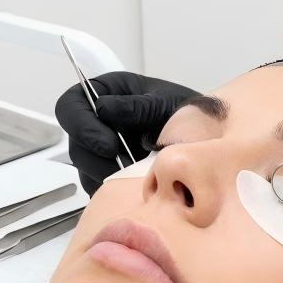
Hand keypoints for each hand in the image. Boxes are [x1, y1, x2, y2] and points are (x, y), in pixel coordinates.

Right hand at [55, 71, 199, 193]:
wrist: (211, 138)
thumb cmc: (191, 111)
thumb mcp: (167, 103)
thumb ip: (138, 107)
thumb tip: (103, 109)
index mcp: (108, 93)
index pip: (71, 105)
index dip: (82, 126)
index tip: (109, 145)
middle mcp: (99, 120)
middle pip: (75, 142)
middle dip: (96, 157)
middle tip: (125, 166)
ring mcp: (103, 148)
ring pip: (85, 167)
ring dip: (107, 174)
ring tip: (137, 175)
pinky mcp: (112, 172)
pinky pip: (100, 185)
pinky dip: (114, 190)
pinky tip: (137, 185)